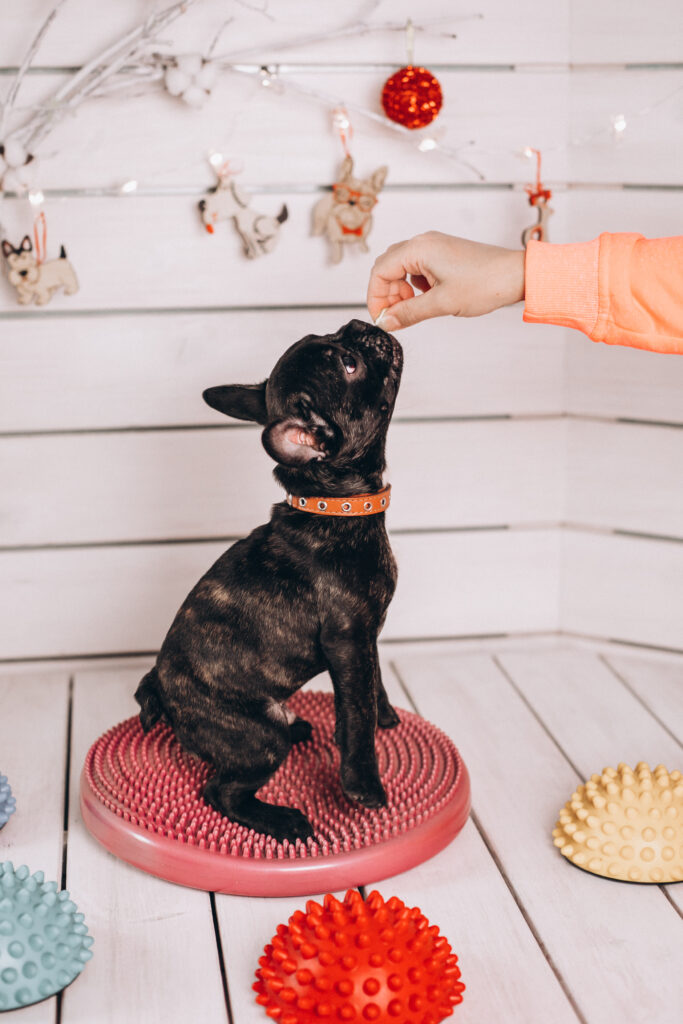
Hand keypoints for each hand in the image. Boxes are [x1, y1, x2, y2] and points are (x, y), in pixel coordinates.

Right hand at [366, 231, 524, 330]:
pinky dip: (414, 285)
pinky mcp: (443, 254)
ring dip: (400, 290)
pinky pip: (417, 268)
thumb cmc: (485, 283)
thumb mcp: (441, 303)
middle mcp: (423, 242)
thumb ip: (409, 313)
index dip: (375, 297)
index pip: (380, 270)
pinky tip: (427, 299)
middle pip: (388, 267)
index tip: (381, 318)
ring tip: (412, 309)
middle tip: (396, 316)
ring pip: (402, 268)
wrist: (515, 275)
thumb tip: (387, 322)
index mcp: (419, 249)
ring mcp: (434, 247)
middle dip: (386, 294)